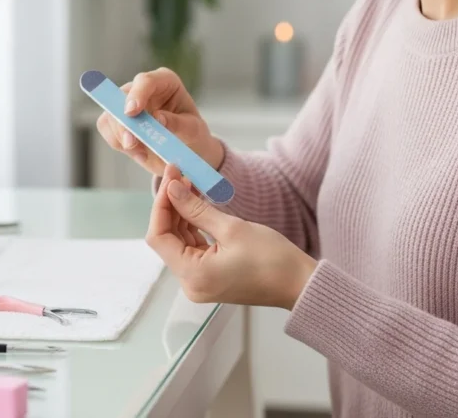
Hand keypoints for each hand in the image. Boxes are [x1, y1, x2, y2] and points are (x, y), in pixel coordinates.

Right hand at [96, 68, 223, 176]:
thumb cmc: (192, 134)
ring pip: (110, 115)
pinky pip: (107, 128)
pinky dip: (119, 143)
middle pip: (121, 97)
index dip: (137, 94)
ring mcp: (127, 103)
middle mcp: (143, 88)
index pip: (146, 81)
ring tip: (142, 153)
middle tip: (131, 143)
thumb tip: (158, 118)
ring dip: (121, 136)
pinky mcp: (117, 120)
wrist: (186, 149)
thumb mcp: (193, 130)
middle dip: (123, 121)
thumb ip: (177, 123)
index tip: (131, 112)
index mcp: (165, 81)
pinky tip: (138, 152)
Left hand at [146, 165, 317, 309]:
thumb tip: (172, 189)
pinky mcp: (210, 277)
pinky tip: (197, 203)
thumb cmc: (272, 259)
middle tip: (178, 175)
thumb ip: (196, 209)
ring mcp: (200, 282)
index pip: (158, 236)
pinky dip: (193, 226)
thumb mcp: (232, 228)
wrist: (299, 283)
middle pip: (167, 239)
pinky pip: (193, 248)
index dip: (161, 205)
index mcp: (192, 275)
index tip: (169, 178)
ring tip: (188, 184)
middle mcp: (190, 283)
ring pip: (179, 242)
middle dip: (171, 205)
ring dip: (182, 213)